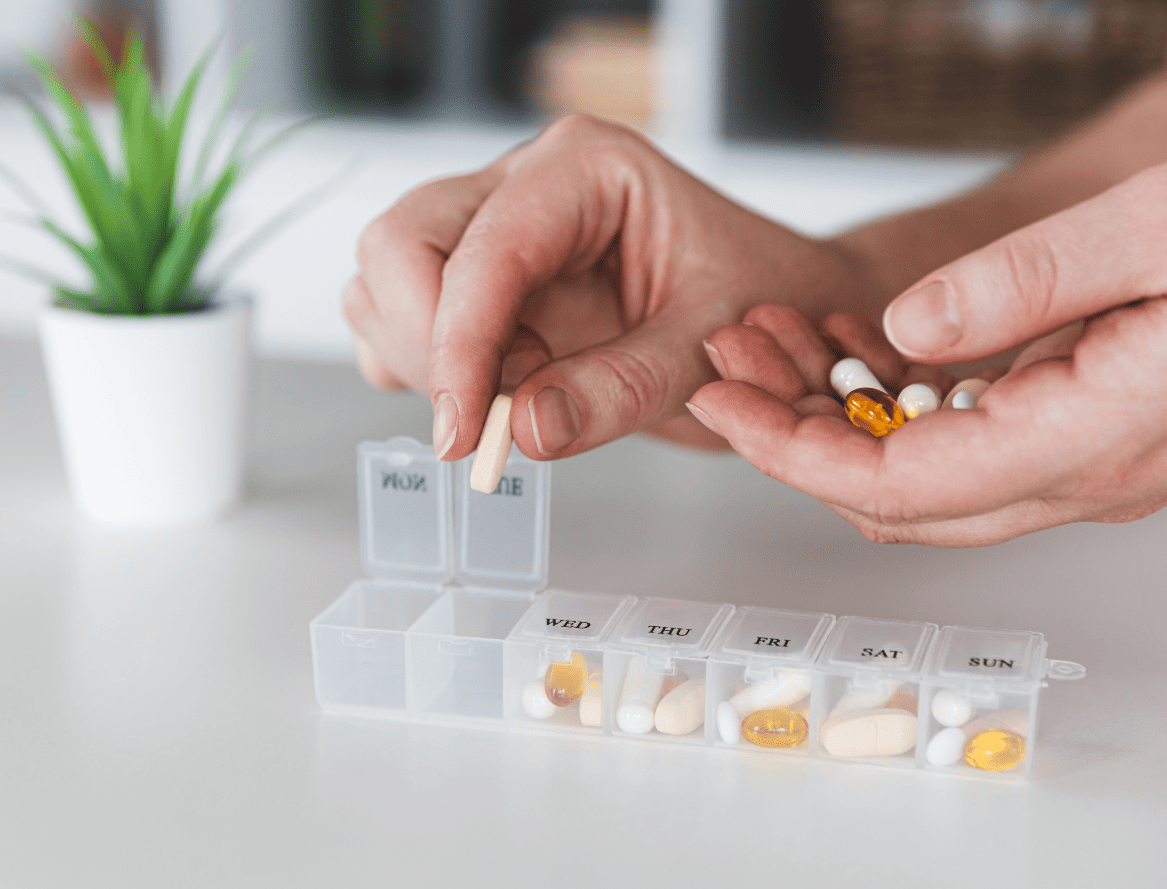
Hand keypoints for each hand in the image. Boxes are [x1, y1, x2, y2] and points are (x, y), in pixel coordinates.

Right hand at [343, 114, 872, 459]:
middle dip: (427, 343)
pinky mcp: (482, 283)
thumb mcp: (709, 349)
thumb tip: (523, 428)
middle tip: (487, 420)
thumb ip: (621, 387)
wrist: (778, 312)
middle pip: (399, 243)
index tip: (465, 435)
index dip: (459, 344)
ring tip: (514, 397)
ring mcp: (492, 230)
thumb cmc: (760, 306)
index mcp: (586, 171)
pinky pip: (399, 319)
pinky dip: (421, 369)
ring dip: (421, 358)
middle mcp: (525, 186)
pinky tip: (492, 394)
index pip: (484, 247)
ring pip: (384, 281)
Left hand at [689, 153, 1166, 546]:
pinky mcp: (1086, 436)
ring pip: (922, 481)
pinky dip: (892, 414)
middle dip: (796, 442)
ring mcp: (1086, 464)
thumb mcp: (1165, 227)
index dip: (795, 454)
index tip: (724, 408)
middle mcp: (1083, 474)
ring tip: (776, 352)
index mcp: (1094, 437)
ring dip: (837, 427)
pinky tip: (858, 355)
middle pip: (896, 499)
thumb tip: (907, 325)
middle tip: (733, 371)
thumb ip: (1030, 282)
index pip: (899, 483)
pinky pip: (962, 450)